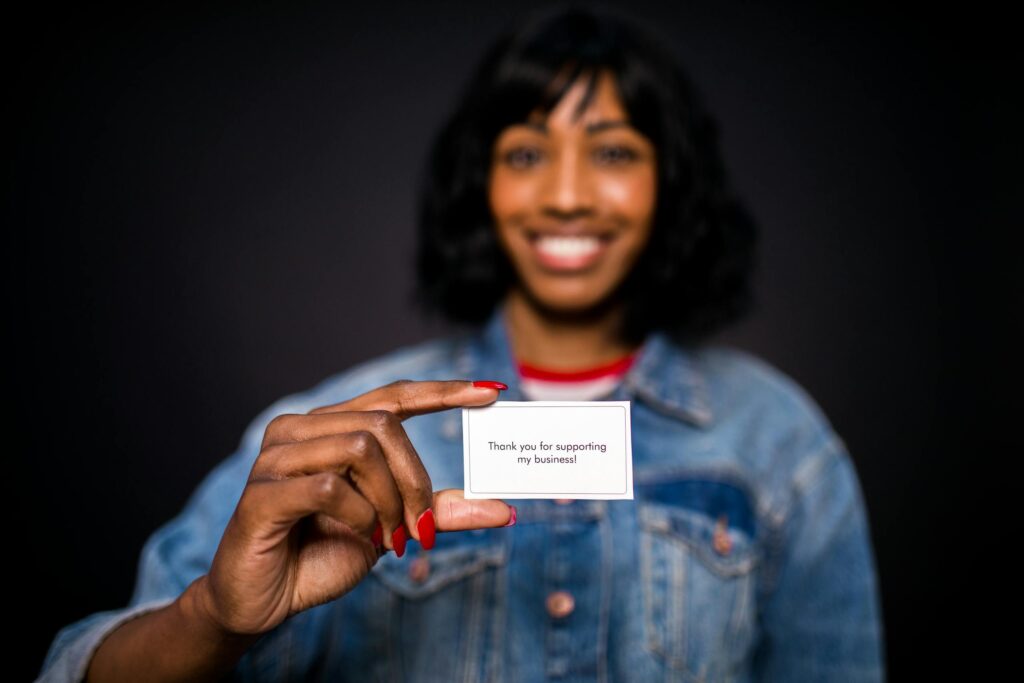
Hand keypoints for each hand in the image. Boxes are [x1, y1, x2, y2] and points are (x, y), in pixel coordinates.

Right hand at [194, 379, 512, 636]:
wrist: (264, 600)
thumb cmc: (322, 554)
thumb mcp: (391, 527)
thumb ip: (437, 511)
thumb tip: (503, 509)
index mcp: (329, 427)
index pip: (392, 397)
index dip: (442, 392)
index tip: (491, 391)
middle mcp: (300, 430)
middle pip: (383, 426)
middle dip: (415, 480)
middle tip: (419, 527)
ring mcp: (276, 458)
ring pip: (360, 449)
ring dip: (388, 502)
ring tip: (387, 538)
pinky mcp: (262, 493)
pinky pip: (329, 487)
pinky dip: (359, 516)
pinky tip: (361, 539)